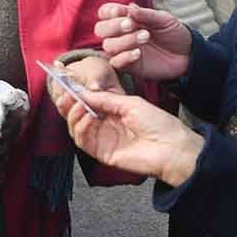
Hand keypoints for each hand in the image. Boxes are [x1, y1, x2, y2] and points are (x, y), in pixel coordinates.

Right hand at [50, 57, 204, 186]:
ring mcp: (102, 139)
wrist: (172, 148)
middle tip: (64, 94)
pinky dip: (80, 127)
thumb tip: (81, 92)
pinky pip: (82, 141)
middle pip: (76, 114)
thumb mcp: (130, 102)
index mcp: (112, 111)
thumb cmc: (158, 123)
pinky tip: (86, 117)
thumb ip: (104, 98)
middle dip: (68, 103)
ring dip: (72, 114)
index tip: (65, 82)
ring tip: (78, 105)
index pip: (87, 101)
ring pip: (75, 127)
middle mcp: (104, 124)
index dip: (74, 93)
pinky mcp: (101, 153)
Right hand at [94, 3, 191, 79]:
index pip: (105, 12)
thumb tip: (130, 7)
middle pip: (100, 29)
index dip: (109, 11)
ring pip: (108, 45)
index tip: (120, 12)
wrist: (187, 55)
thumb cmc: (174, 34)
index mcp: (125, 18)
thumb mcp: (164, 20)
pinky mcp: (128, 66)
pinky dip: (125, 56)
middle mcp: (120, 34)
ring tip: (145, 37)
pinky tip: (139, 53)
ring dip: (124, 40)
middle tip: (131, 25)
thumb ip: (146, 14)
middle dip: (113, 26)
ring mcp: (122, 50)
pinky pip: (116, 62)